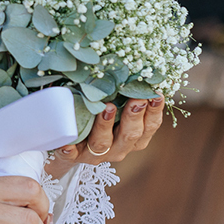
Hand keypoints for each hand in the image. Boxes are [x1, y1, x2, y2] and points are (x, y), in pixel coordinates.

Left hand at [45, 98, 164, 176]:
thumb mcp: (112, 106)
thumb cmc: (97, 119)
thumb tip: (130, 67)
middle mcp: (117, 148)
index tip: (157, 95)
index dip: (154, 112)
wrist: (68, 144)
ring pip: (102, 143)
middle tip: (137, 99)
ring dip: (105, 126)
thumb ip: (122, 93)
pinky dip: (70, 150)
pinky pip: (71, 155)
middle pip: (130, 135)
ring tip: (107, 108)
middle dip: (134, 116)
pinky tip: (66, 145)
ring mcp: (95, 154)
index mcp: (132, 137)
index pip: (149, 126)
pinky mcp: (72, 157)